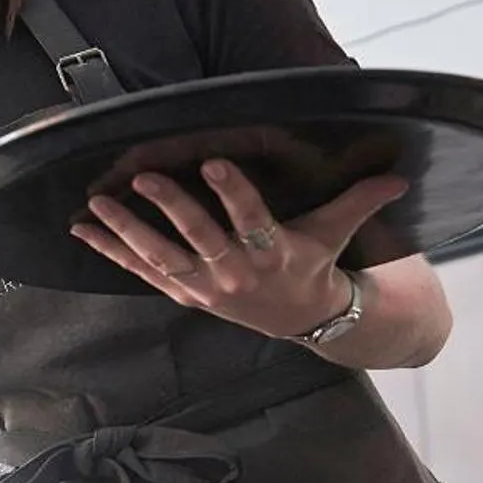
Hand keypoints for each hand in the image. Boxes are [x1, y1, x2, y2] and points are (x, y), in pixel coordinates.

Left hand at [71, 159, 403, 339]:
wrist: (302, 320)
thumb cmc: (313, 264)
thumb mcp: (336, 233)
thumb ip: (361, 200)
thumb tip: (399, 173)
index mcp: (274, 252)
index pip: (253, 220)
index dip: (234, 193)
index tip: (215, 162)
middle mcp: (236, 272)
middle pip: (200, 238)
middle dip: (171, 207)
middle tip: (142, 177)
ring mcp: (206, 286)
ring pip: (161, 256)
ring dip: (127, 230)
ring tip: (97, 203)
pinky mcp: (185, 293)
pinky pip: (141, 272)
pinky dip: (111, 252)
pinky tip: (82, 230)